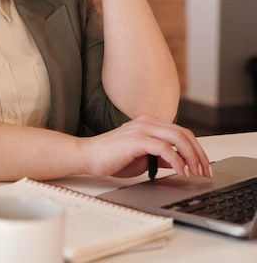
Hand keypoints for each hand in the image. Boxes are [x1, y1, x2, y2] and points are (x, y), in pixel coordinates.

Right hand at [80, 116, 211, 178]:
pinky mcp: (136, 140)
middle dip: (199, 153)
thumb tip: (178, 163)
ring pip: (178, 138)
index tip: (203, 166)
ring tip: (196, 172)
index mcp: (148, 124)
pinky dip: (177, 160)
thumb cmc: (110, 157)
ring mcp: (141, 129)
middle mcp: (147, 123)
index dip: (196, 149)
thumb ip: (160, 157)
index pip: (181, 132)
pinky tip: (181, 171)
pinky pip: (165, 148)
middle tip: (205, 171)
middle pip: (184, 133)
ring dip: (192, 157)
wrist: (88, 156)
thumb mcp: (142, 158)